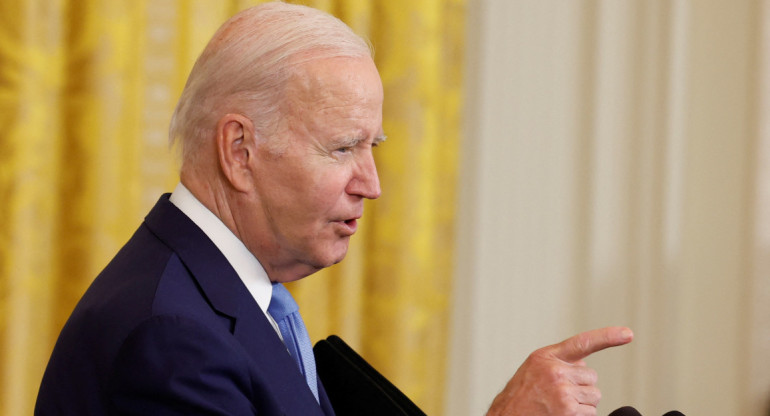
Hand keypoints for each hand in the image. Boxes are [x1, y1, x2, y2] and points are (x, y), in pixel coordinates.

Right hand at [486, 326, 633, 415]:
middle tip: (558, 395)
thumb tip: (585, 366)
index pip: (582, 342)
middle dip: (581, 387)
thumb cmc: (519, 397)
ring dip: (582, 404)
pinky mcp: (569, 411)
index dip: (608, 336)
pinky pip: (591, 413)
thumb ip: (558, 363)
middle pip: (591, 377)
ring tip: (558, 406)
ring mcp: (563, 392)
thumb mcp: (533, 370)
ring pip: (594, 397)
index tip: (628, 333)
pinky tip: (561, 415)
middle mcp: (555, 372)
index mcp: (546, 357)